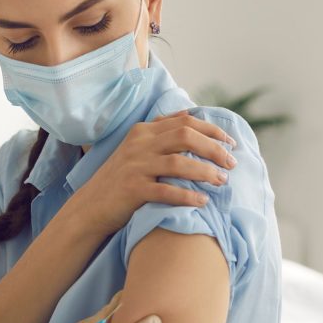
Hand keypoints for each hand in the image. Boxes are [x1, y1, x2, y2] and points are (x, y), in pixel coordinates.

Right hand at [72, 110, 237, 234]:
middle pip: (186, 137)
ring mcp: (135, 166)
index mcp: (143, 131)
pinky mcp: (133, 189)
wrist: (91, 205)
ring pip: (179, 163)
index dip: (212, 130)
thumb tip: (192, 117)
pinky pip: (167, 191)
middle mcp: (139, 144)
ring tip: (222, 181)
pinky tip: (202, 201)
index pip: (185, 121)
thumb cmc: (121, 178)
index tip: (230, 143)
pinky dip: (188, 196)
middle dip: (214, 149)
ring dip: (206, 172)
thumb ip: (161, 132)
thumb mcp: (137, 148)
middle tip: (232, 163)